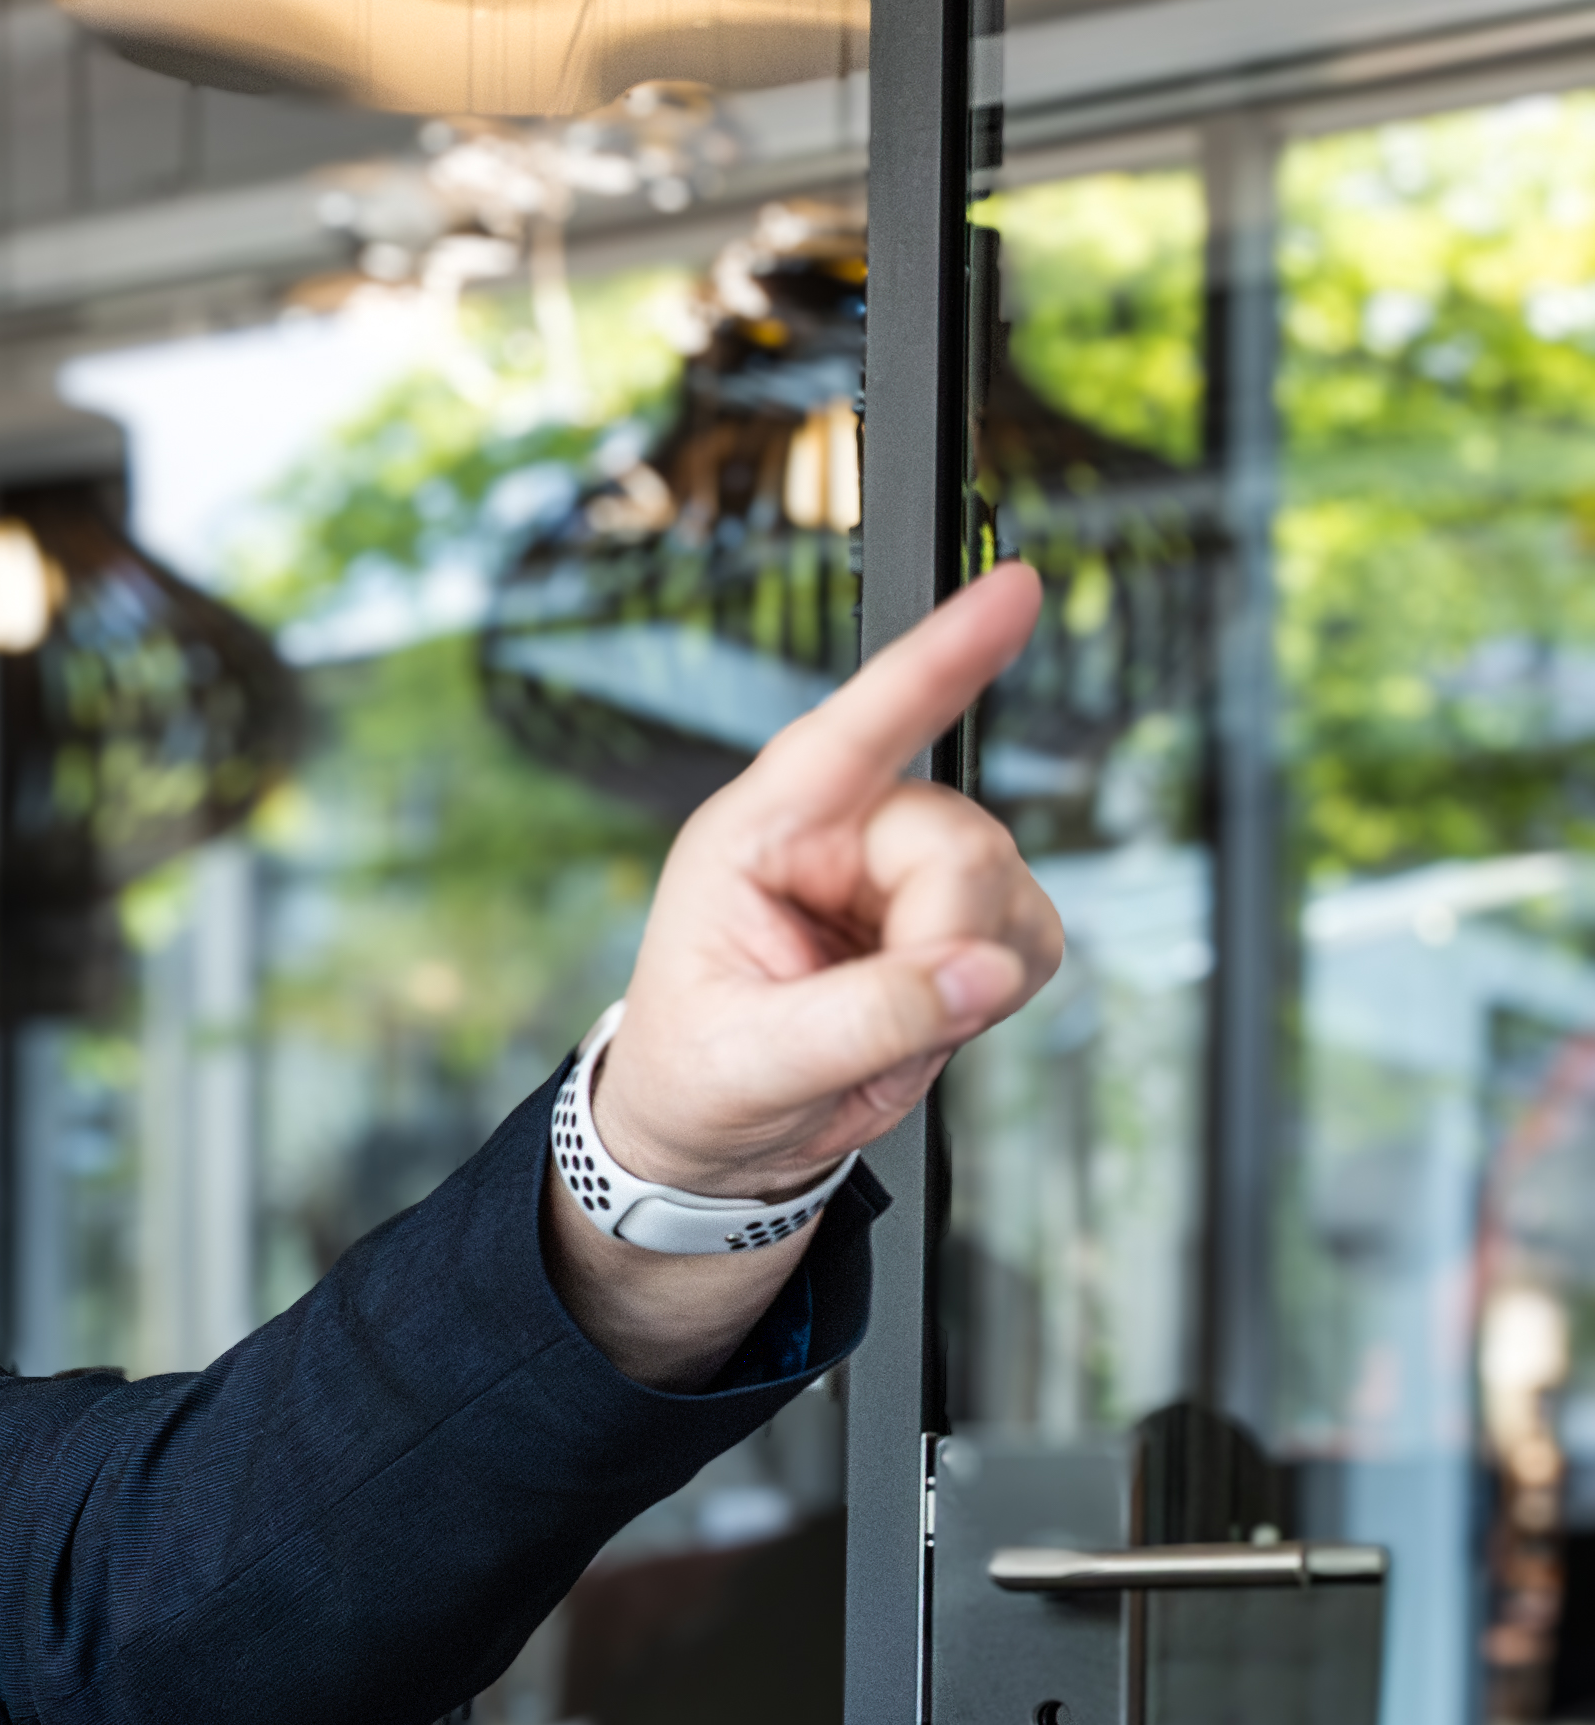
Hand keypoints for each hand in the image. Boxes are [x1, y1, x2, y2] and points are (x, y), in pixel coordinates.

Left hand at [600, 561, 1073, 1197]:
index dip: (939, 656)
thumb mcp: (749, 1056)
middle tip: (880, 1015)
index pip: (856, 728)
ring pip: (1007, 891)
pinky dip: (993, 990)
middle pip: (961, 845)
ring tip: (881, 1021)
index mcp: (759, 835)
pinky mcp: (960, 923)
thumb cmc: (693, 1071)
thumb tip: (978, 974)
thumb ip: (867, 1016)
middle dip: (940, 940)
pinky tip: (926, 1013)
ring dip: (966, 973)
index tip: (1013, 592)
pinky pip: (1031, 939)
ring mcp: (905, 875)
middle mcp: (841, 835)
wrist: (711, 1133)